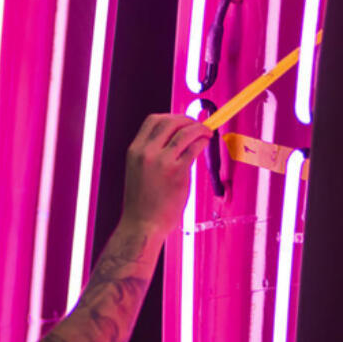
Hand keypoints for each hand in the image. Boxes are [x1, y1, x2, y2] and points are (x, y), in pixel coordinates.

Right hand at [122, 114, 211, 233]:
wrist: (142, 225)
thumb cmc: (143, 202)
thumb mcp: (139, 171)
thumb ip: (153, 154)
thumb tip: (177, 140)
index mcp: (135, 150)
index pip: (153, 120)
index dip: (171, 116)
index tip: (182, 120)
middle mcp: (146, 153)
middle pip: (170, 121)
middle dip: (188, 120)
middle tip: (198, 125)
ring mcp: (162, 162)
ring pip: (185, 132)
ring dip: (200, 128)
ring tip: (207, 133)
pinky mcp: (177, 173)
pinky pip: (194, 149)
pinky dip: (203, 142)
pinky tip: (206, 144)